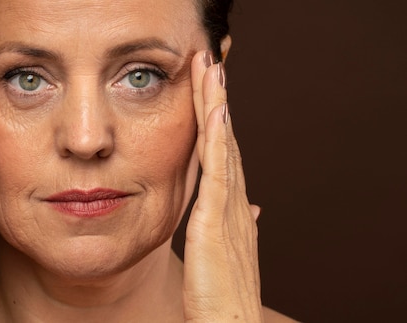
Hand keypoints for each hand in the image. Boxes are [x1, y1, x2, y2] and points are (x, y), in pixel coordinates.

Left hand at [183, 51, 263, 321]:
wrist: (229, 322)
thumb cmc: (223, 292)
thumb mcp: (229, 249)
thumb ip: (238, 223)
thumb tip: (254, 207)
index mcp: (232, 205)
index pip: (223, 152)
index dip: (216, 118)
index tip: (208, 87)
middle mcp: (234, 200)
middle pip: (224, 140)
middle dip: (216, 100)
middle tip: (210, 62)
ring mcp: (228, 209)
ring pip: (223, 148)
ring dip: (217, 108)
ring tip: (212, 70)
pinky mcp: (217, 222)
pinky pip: (219, 175)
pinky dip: (218, 143)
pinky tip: (216, 116)